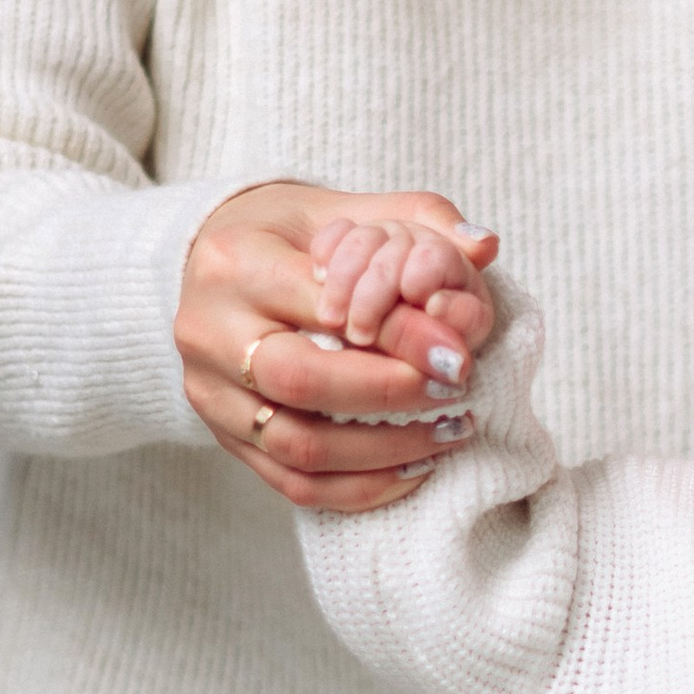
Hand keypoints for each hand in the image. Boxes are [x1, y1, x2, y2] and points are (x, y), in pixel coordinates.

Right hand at [177, 182, 501, 510]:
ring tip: (446, 431)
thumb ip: (417, 217)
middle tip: (454, 392)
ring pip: (297, 446)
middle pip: (300, 380)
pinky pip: (292, 483)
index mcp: (235, 263)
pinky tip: (412, 467)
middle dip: (389, 393)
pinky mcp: (222, 435)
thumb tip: (485, 244)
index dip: (399, 335)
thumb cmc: (286, 233)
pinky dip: (359, 487)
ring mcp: (208, 391)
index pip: (324, 306)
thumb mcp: (341, 206)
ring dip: (383, 450)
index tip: (458, 355)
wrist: (210, 263)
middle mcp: (208, 330)